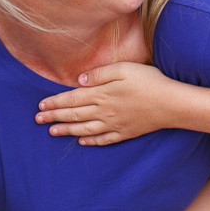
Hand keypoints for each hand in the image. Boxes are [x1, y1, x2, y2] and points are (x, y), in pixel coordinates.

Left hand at [35, 62, 177, 144]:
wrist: (171, 104)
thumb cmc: (149, 81)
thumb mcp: (124, 69)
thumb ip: (100, 73)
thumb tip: (80, 80)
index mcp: (102, 94)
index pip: (72, 99)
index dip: (54, 102)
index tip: (40, 105)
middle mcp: (104, 111)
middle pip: (74, 115)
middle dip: (54, 117)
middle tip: (38, 119)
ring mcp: (114, 124)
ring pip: (84, 129)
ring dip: (66, 130)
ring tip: (52, 131)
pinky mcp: (125, 133)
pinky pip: (103, 139)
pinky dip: (90, 141)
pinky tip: (82, 142)